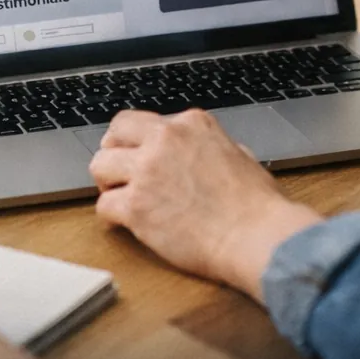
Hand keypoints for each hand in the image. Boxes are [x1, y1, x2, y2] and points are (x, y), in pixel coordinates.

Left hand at [89, 110, 321, 298]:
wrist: (259, 238)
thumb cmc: (258, 206)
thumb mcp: (239, 156)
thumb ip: (211, 147)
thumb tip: (203, 152)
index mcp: (190, 124)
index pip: (141, 120)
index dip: (135, 141)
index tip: (136, 155)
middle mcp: (165, 140)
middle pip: (114, 134)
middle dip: (113, 152)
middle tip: (118, 173)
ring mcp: (147, 171)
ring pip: (99, 165)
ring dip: (107, 182)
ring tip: (119, 197)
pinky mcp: (136, 206)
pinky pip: (103, 205)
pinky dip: (111, 216)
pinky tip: (122, 223)